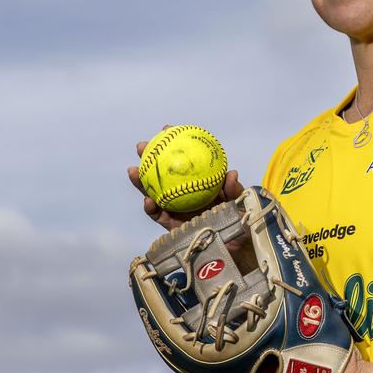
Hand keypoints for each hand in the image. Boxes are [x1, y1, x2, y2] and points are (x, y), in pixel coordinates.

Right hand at [127, 129, 245, 230]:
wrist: (236, 243)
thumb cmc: (239, 218)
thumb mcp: (239, 200)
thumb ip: (234, 189)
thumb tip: (231, 173)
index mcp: (196, 180)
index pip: (183, 158)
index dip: (173, 143)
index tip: (167, 129)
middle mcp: (183, 191)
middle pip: (161, 173)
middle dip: (148, 158)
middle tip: (141, 146)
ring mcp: (175, 207)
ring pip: (153, 192)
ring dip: (141, 182)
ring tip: (133, 171)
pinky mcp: (171, 226)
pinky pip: (158, 215)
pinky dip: (151, 208)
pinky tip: (148, 200)